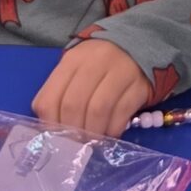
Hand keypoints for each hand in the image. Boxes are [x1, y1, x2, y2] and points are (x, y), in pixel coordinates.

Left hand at [33, 38, 153, 139]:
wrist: (139, 45)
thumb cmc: (100, 65)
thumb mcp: (76, 70)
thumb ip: (61, 94)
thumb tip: (54, 130)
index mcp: (72, 61)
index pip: (51, 98)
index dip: (51, 124)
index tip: (57, 138)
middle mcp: (95, 62)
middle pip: (74, 104)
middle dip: (73, 131)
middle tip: (76, 144)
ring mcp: (119, 71)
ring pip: (98, 109)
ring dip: (93, 132)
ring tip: (93, 141)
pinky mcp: (139, 84)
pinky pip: (122, 112)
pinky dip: (113, 128)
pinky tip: (111, 133)